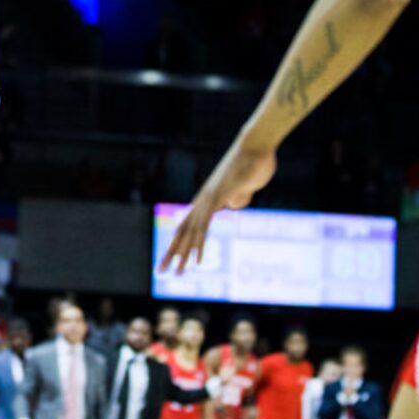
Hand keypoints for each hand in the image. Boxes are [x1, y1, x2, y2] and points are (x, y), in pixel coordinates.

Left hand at [159, 134, 278, 275]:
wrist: (258, 146)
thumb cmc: (253, 164)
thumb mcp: (245, 188)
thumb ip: (237, 197)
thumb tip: (233, 206)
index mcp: (208, 199)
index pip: (187, 225)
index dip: (178, 243)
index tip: (171, 259)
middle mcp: (203, 199)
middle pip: (182, 230)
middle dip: (172, 253)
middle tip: (161, 272)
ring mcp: (209, 197)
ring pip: (190, 231)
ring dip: (182, 254)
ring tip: (176, 273)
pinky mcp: (218, 196)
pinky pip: (205, 224)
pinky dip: (199, 243)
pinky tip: (196, 259)